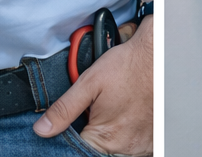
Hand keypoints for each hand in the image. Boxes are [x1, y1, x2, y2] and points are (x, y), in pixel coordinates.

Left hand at [34, 17, 152, 154]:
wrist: (159, 55)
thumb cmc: (127, 65)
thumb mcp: (90, 82)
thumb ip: (64, 109)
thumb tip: (42, 129)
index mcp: (107, 137)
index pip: (79, 150)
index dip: (73, 137)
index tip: (77, 122)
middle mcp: (127, 146)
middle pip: (99, 150)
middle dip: (94, 135)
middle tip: (99, 111)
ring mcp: (143, 144)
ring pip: (117, 150)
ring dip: (112, 136)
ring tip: (115, 111)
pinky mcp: (154, 139)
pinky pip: (134, 146)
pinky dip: (128, 136)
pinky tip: (127, 117)